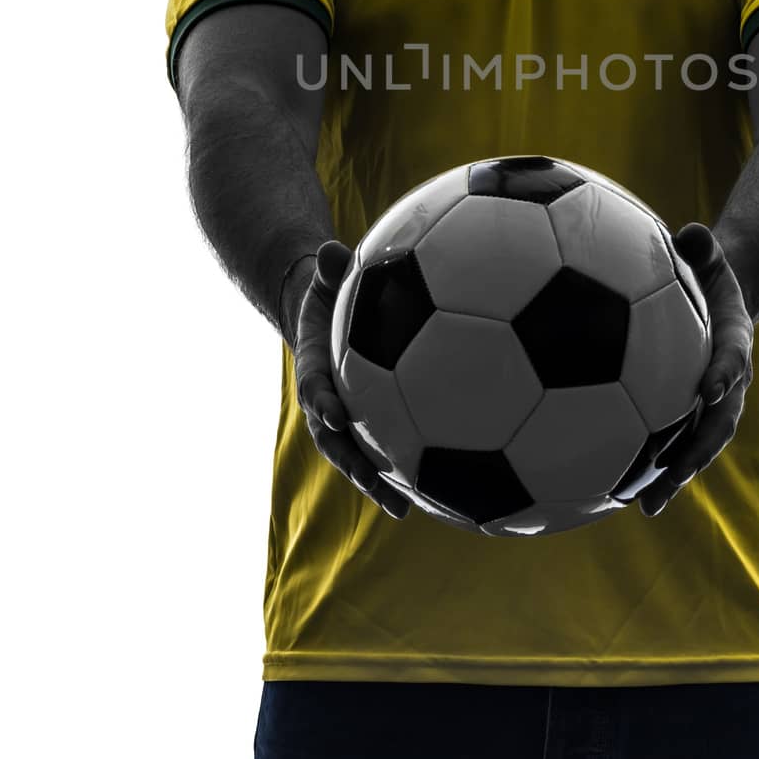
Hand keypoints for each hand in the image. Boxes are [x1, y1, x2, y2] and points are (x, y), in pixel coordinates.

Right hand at [293, 240, 411, 518]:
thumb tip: (330, 249)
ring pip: (362, 456)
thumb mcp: (324, 278)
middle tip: (378, 487)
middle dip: (354, 467)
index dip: (320, 404)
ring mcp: (350, 417)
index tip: (334, 413)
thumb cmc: (328, 292)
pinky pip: (392, 446)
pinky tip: (444, 490)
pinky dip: (410, 468)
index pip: (314, 390)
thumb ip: (328, 269)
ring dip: (379, 484)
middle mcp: (329, 401)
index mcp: (315, 369)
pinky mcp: (373, 421)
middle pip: (337, 442)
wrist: (318, 317)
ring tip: (405, 510)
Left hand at [638, 222, 753, 516]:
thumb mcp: (708, 255)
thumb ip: (703, 248)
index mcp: (733, 342)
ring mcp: (705, 406)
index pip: (735, 359)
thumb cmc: (705, 272)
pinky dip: (645, 470)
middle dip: (699, 451)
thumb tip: (694, 233)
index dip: (727, 374)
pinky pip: (665, 445)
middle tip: (674, 473)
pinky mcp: (680, 416)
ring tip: (644, 507)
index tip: (710, 389)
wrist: (719, 300)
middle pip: (718, 423)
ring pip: (693, 447)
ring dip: (673, 478)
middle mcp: (725, 382)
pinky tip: (609, 494)